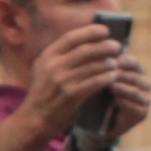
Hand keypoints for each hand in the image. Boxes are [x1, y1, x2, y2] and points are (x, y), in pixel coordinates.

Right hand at [18, 21, 128, 137]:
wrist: (34, 119)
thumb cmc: (44, 93)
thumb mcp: (44, 70)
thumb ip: (60, 56)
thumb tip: (88, 42)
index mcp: (47, 56)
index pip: (71, 37)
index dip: (90, 32)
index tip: (105, 31)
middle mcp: (53, 66)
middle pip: (85, 50)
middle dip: (104, 46)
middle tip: (117, 46)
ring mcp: (62, 81)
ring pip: (93, 66)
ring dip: (108, 63)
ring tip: (116, 63)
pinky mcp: (71, 95)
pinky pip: (95, 82)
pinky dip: (107, 78)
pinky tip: (113, 76)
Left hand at [98, 37, 150, 134]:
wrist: (99, 124)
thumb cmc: (99, 98)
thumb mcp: (101, 82)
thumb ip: (105, 70)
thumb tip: (102, 53)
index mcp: (135, 75)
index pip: (135, 64)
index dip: (128, 61)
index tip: (117, 60)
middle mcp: (143, 86)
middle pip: (137, 77)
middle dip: (124, 75)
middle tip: (112, 74)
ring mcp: (145, 101)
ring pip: (138, 92)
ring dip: (125, 88)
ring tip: (112, 87)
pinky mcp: (142, 114)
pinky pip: (137, 107)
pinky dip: (126, 103)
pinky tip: (116, 100)